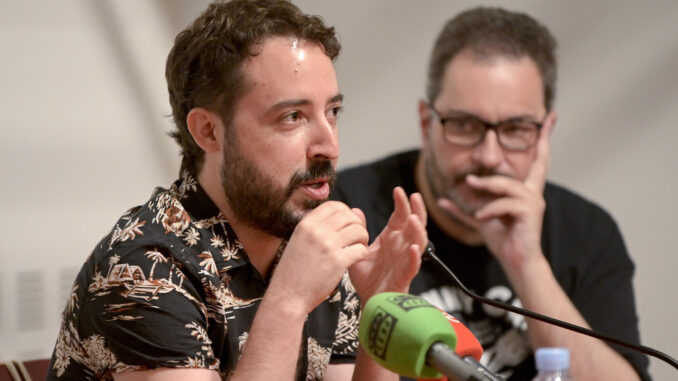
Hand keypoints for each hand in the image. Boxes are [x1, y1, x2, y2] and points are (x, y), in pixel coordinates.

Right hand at [270, 201, 368, 313]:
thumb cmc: (294, 271)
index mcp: (306, 224)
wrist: (287, 296)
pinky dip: (362, 253)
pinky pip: (361, 250)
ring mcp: (327, 245)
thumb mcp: (299, 241)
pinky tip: (356, 259)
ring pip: (358, 230)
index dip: (345, 212)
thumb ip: (318, 228)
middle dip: (357, 225)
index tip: (347, 224)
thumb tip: (345, 214)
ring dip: (362, 238)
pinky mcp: (338, 261)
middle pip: (349, 216)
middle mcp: (316, 231)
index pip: (333, 206)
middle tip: (356, 238)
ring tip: (358, 247)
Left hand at [349, 187, 427, 301]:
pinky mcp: (405, 276)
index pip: (401, 216)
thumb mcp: (359, 250)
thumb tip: (355, 211)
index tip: (398, 190)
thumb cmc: (366, 277)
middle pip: (415, 225)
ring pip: (418, 243)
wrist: (368, 300)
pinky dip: (414, 257)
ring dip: (418, 231)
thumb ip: (358, 231)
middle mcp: (401, 246)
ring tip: (413, 219)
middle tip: (415, 196)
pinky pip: (413, 265)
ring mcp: (405, 260)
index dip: (402, 203)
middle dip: (417, 210)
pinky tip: (413, 248)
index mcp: (392, 238)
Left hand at [438, 121, 553, 273]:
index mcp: (524, 191)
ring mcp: (533, 202)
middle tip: (504, 153)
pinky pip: (505, 204)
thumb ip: (464, 209)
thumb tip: (442, 200)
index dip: (544, 138)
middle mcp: (533, 193)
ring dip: (485, 186)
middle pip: (534, 162)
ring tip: (468, 186)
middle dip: (534, 144)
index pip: (538, 160)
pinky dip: (489, 209)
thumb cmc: (503, 240)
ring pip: (506, 185)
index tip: (551, 116)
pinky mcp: (530, 213)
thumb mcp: (480, 219)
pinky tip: (481, 217)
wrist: (516, 261)